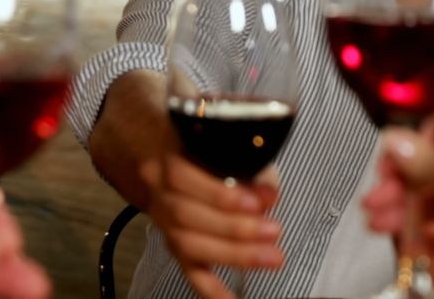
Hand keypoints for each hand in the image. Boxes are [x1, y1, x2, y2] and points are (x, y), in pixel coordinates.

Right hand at [139, 151, 283, 298]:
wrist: (170, 167)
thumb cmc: (204, 155)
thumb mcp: (225, 148)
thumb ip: (245, 169)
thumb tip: (267, 196)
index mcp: (168, 161)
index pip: (183, 177)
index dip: (221, 194)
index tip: (259, 200)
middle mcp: (161, 195)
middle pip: (187, 215)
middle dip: (234, 227)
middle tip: (272, 230)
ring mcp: (167, 224)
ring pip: (189, 244)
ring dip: (233, 254)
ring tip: (269, 255)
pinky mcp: (178, 248)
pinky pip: (192, 273)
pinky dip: (212, 291)